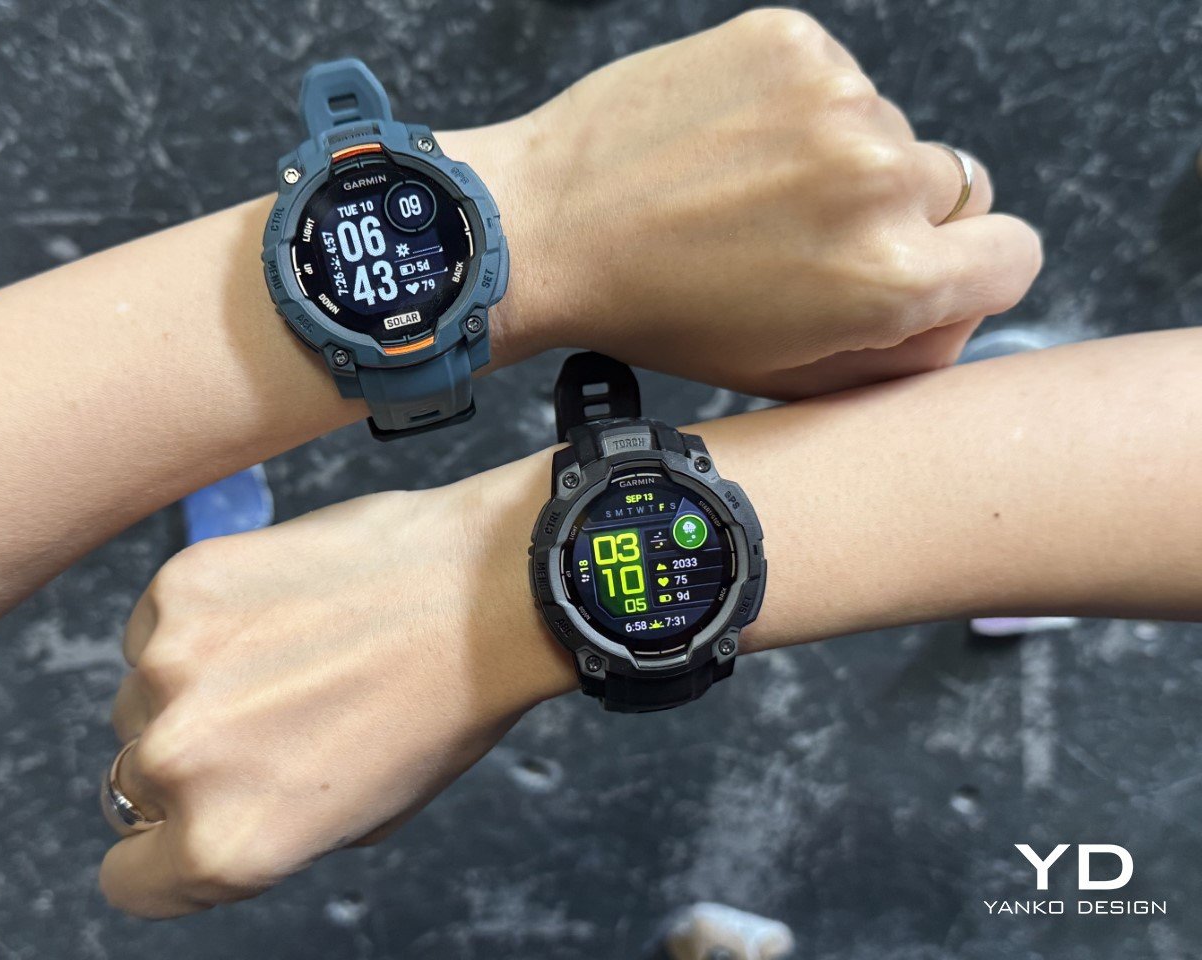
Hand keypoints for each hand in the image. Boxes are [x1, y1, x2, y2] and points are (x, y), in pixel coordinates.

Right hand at [100, 464, 572, 917]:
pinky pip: (157, 622)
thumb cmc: (446, 707)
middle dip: (195, 756)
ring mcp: (172, 667)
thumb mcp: (364, 817)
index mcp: (227, 845)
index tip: (191, 818)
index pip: (131, 878)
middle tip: (274, 715)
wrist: (485, 591)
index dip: (164, 853)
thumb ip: (270, 831)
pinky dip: (202, 618)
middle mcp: (182, 763)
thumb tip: (215, 810)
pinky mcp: (181, 586)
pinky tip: (280, 606)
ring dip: (194, 683)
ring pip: (142, 694)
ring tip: (287, 653)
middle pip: (137, 780)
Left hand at [453, 9, 1041, 396]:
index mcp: (890, 281)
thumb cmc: (656, 312)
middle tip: (805, 234)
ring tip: (748, 189)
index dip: (970, 270)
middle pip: (954, 189)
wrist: (548, 226)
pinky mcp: (791, 42)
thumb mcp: (787, 372)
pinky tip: (731, 144)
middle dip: (897, 215)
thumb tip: (958, 306)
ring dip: (839, 156)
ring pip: (888, 129)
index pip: (1016, 256)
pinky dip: (795, 107)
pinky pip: (833, 79)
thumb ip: (896, 350)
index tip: (927, 267)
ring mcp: (838, 99)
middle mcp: (880, 180)